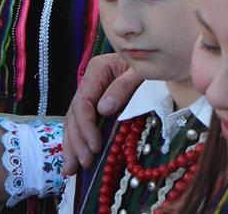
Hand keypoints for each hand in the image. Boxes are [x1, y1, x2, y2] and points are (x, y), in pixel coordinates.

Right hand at [62, 53, 140, 173]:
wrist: (156, 57)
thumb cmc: (149, 64)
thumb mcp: (140, 72)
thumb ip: (123, 87)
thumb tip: (103, 109)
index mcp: (97, 70)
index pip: (83, 102)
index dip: (86, 126)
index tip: (95, 146)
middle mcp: (89, 82)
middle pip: (74, 115)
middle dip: (77, 142)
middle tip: (85, 163)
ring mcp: (90, 94)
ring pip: (73, 123)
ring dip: (72, 147)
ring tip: (71, 170)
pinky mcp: (95, 105)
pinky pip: (80, 125)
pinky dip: (76, 143)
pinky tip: (73, 160)